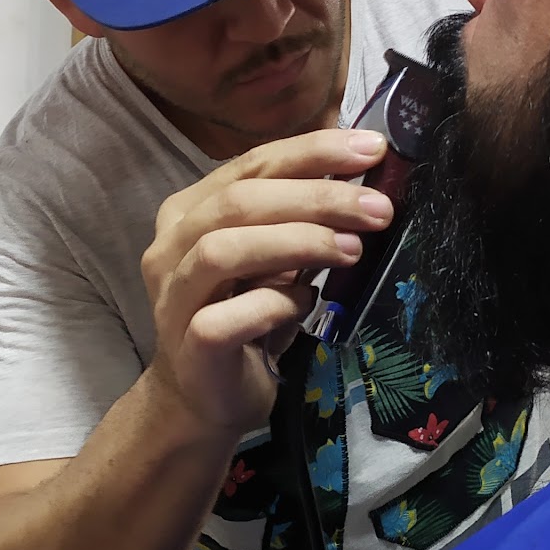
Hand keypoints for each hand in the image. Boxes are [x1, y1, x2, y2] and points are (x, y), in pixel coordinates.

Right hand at [141, 129, 394, 434]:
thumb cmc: (246, 318)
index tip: (372, 150)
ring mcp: (173, 296)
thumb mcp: (278, 259)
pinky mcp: (187, 345)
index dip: (312, 152)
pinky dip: (271, 305)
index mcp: (191, 210)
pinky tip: (307, 304)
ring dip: (295, 242)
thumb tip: (368, 180)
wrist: (203, 399)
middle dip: (316, 197)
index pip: (252, 163)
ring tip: (352, 249)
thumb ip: (302, 220)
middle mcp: (171, 245)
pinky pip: (223, 319)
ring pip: (221, 250)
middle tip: (378, 208)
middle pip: (239, 200)